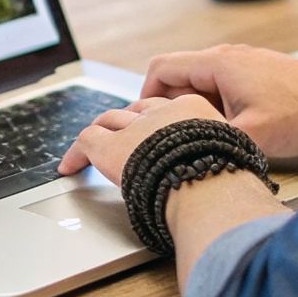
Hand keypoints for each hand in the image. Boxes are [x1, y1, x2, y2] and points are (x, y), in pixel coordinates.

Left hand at [56, 94, 224, 185]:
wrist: (208, 186)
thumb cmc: (225, 183)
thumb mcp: (228, 159)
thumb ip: (216, 158)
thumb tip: (220, 177)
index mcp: (195, 111)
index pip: (167, 109)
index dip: (154, 122)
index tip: (152, 134)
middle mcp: (162, 113)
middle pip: (135, 110)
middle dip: (125, 123)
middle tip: (118, 137)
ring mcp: (135, 128)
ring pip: (109, 121)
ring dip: (100, 135)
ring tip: (91, 149)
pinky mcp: (112, 147)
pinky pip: (86, 142)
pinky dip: (75, 155)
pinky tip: (69, 168)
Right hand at [140, 44, 297, 158]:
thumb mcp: (250, 136)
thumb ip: (207, 137)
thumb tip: (177, 147)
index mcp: (219, 63)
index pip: (160, 68)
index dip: (145, 97)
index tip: (146, 123)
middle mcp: (228, 55)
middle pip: (177, 74)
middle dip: (170, 105)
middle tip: (177, 135)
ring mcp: (243, 60)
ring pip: (199, 80)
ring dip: (194, 106)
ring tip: (207, 135)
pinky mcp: (257, 71)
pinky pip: (220, 83)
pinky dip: (215, 104)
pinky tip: (232, 129)